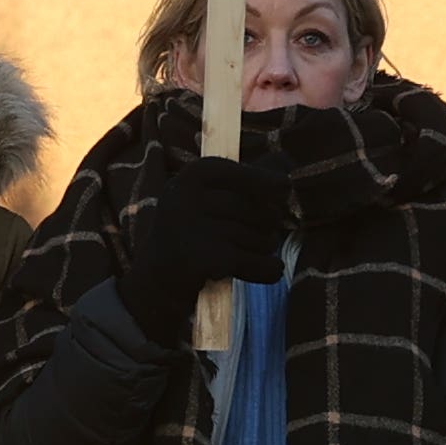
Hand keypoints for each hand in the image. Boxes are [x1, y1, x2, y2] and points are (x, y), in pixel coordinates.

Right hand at [119, 156, 283, 325]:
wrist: (158, 280)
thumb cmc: (194, 232)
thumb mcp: (210, 197)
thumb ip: (247, 179)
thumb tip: (287, 164)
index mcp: (191, 177)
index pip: (241, 173)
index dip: (266, 181)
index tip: (285, 188)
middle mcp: (188, 198)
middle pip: (257, 209)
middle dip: (266, 225)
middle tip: (254, 234)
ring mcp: (193, 229)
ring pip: (260, 237)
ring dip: (264, 249)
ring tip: (245, 252)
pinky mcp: (204, 260)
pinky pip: (257, 262)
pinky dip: (268, 269)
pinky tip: (268, 270)